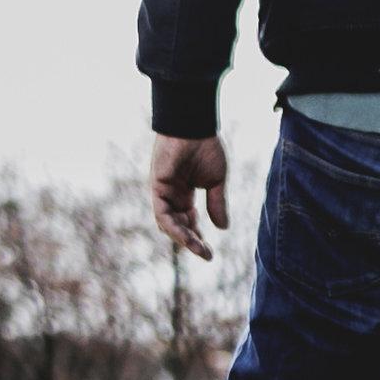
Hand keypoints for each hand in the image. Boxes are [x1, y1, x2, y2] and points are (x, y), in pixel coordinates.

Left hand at [150, 133, 228, 260]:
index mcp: (185, 193)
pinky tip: (189, 236)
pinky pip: (162, 214)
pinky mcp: (157, 187)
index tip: (210, 253)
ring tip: (199, 249)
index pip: (189, 221)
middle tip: (206, 254)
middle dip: (192, 242)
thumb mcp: (216, 181)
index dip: (198, 237)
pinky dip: (174, 227)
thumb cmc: (205, 147)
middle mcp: (172, 194)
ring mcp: (163, 191)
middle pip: (178, 225)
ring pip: (169, 224)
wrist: (194, 126)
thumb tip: (222, 228)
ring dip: (183, 238)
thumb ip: (217, 204)